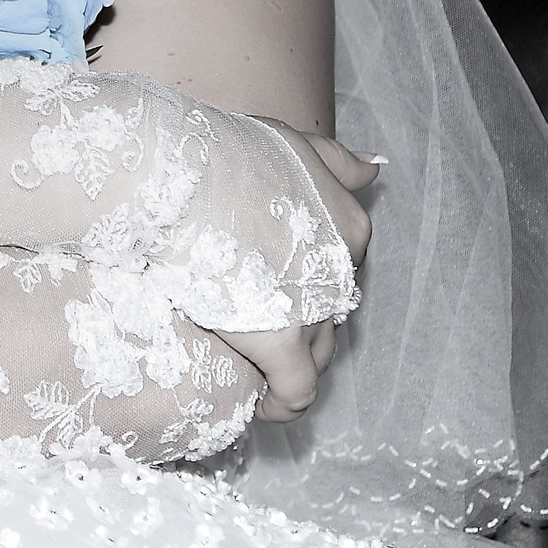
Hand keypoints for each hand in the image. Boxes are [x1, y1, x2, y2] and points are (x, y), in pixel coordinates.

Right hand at [219, 126, 376, 420]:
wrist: (173, 176)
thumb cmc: (220, 153)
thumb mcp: (290, 143)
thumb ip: (336, 161)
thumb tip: (374, 170)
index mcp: (349, 224)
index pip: (340, 273)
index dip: (307, 286)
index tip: (273, 291)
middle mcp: (343, 269)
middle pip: (332, 315)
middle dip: (300, 327)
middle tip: (255, 327)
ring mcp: (314, 306)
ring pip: (318, 356)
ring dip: (292, 366)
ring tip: (254, 367)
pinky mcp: (282, 341)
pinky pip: (297, 392)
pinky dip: (281, 404)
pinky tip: (259, 405)